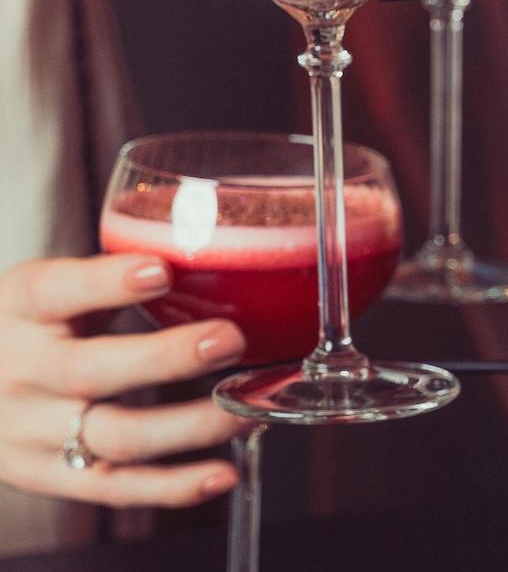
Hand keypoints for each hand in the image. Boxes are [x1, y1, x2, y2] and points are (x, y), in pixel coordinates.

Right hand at [0, 254, 251, 507]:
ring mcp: (32, 432)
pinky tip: (224, 474)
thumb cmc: (34, 327)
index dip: (108, 283)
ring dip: (193, 425)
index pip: (55, 292)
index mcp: (19, 308)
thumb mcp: (53, 288)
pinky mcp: (51, 477)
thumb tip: (212, 256)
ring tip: (247, 407)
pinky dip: (176, 487)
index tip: (161, 270)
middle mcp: (20, 372)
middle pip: (92, 371)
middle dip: (167, 357)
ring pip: (117, 437)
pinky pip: (116, 488)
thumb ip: (114, 275)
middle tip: (229, 340)